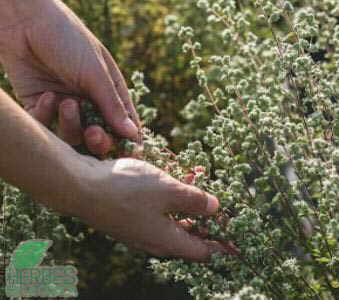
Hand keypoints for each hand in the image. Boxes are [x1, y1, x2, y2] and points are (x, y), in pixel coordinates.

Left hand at [0, 0, 139, 154]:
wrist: (23, 22)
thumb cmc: (68, 40)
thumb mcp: (96, 73)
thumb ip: (113, 105)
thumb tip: (133, 135)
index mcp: (109, 93)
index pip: (124, 125)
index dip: (128, 141)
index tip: (129, 154)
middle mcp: (89, 104)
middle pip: (100, 137)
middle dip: (99, 140)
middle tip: (94, 134)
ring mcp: (65, 108)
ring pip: (73, 136)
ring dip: (71, 124)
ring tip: (66, 103)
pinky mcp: (40, 108)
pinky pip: (47, 127)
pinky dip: (47, 115)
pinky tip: (48, 96)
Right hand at [77, 157, 226, 260]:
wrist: (81, 187)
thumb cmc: (126, 189)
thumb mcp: (168, 190)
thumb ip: (194, 201)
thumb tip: (215, 209)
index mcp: (167, 240)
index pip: (203, 251)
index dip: (221, 244)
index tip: (235, 237)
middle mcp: (154, 240)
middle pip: (188, 236)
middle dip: (204, 219)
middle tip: (215, 201)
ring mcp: (139, 229)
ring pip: (171, 221)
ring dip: (185, 205)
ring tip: (194, 182)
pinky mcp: (129, 217)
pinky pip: (156, 213)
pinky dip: (168, 200)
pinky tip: (169, 181)